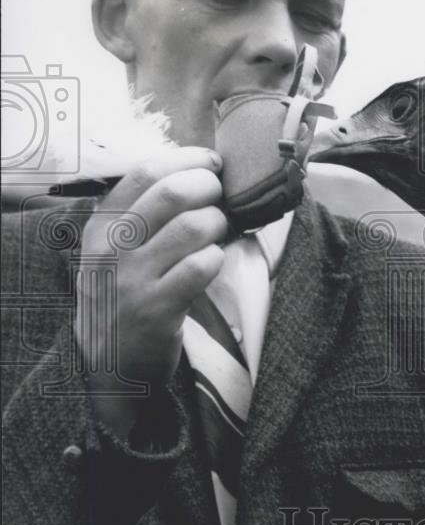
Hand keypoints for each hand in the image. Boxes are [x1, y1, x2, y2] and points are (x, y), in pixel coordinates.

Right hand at [76, 146, 226, 439]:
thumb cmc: (125, 294)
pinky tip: (211, 264)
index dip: (188, 160)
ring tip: (217, 235)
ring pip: (194, 227)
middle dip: (210, 188)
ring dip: (219, 224)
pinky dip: (217, 259)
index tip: (212, 163)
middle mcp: (112, 248)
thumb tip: (201, 172)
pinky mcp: (157, 308)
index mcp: (103, 224)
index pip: (146, 172)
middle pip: (174, 193)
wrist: (112, 365)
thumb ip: (145, 213)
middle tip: (221, 199)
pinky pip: (202, 266)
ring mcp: (133, 279)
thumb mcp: (116, 249)